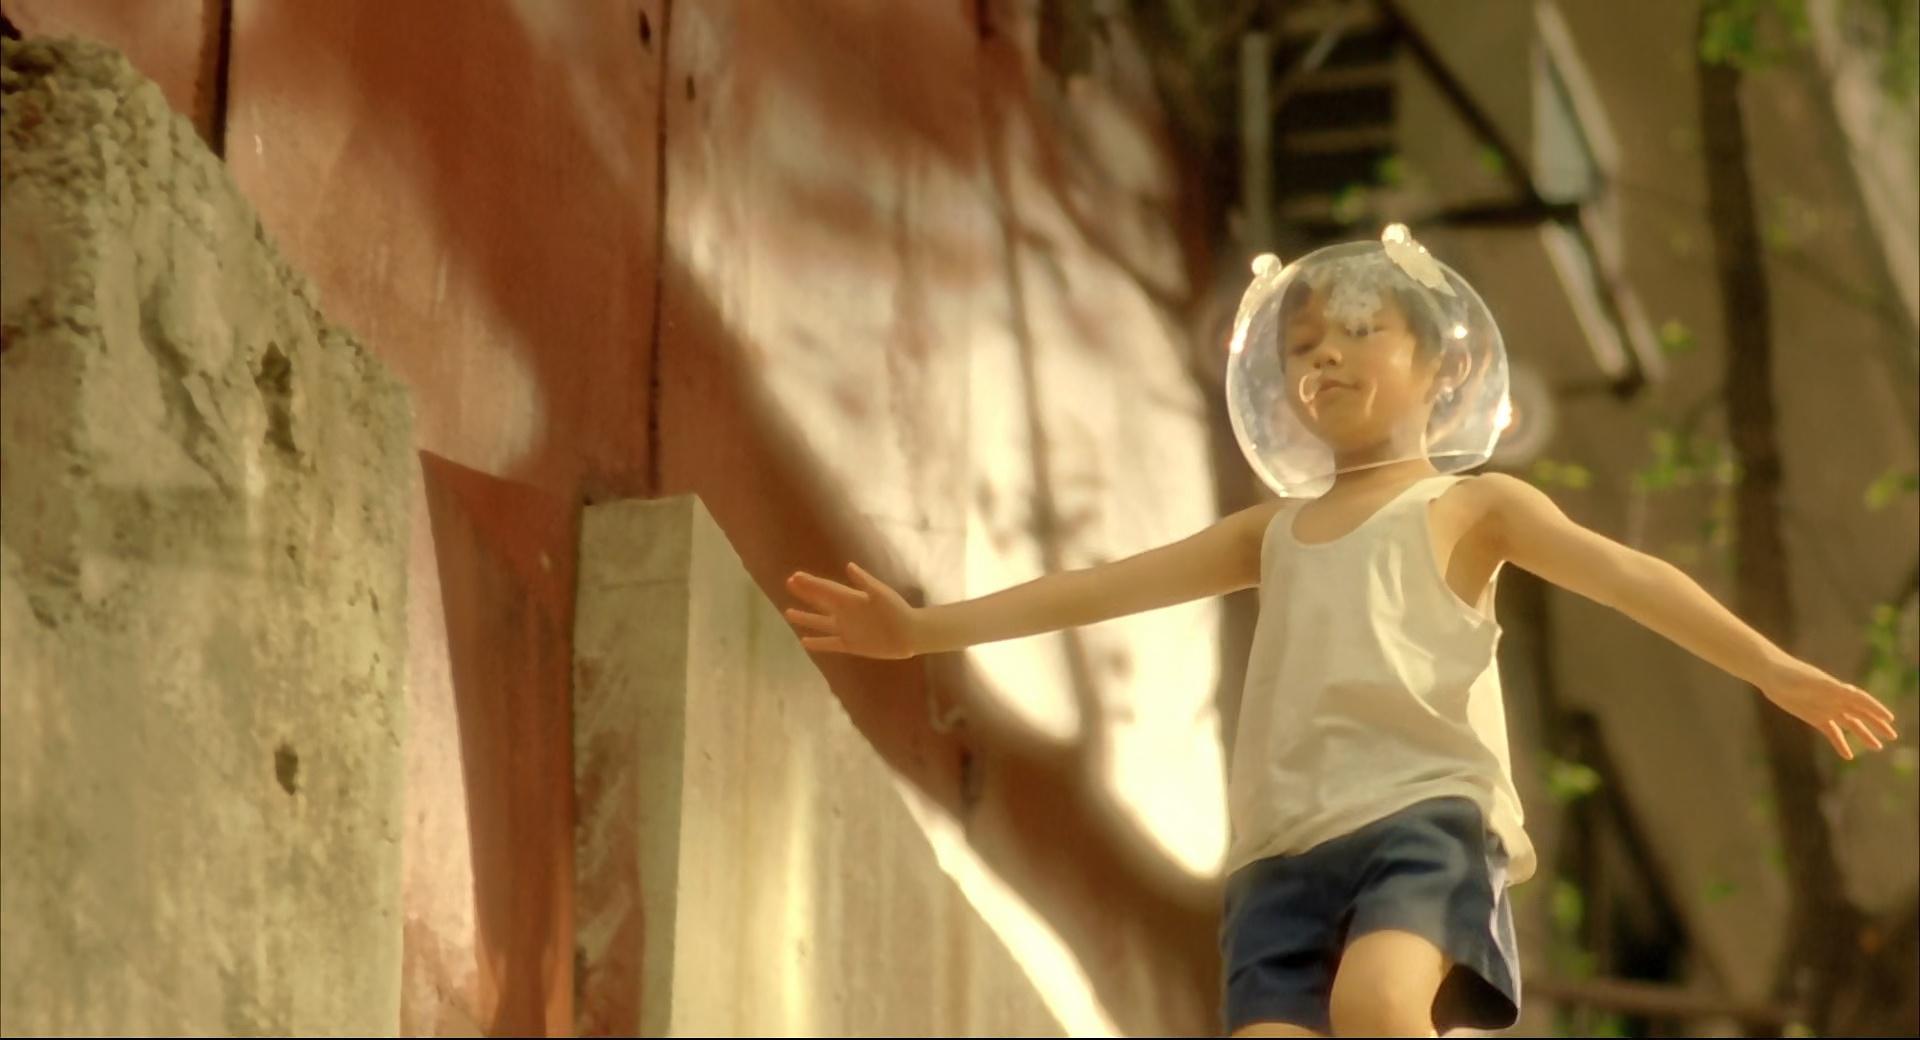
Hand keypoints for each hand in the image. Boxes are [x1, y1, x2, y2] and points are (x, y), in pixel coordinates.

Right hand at [783, 562, 919, 659]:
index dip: (811, 584)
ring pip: (821, 622)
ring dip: (805, 618)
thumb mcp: (881, 594)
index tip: (795, 577)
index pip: (826, 589)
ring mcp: (847, 629)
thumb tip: (849, 566)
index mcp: (852, 598)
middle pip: (821, 602)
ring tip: (788, 612)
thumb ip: (865, 582)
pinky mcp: (851, 645)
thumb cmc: (897, 610)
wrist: (910, 633)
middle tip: (789, 583)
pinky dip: (818, 643)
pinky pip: (830, 644)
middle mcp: (846, 612)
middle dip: (806, 593)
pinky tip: (804, 641)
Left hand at [1761, 660, 1900, 759]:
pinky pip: (1831, 732)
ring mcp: (1826, 709)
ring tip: (1877, 747)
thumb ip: (1831, 688)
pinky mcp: (1814, 717)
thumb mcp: (1811, 682)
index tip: (1890, 719)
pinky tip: (1848, 756)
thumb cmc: (1791, 674)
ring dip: (1863, 735)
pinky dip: (1840, 743)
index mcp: (1837, 689)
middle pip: (1861, 713)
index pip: (1862, 700)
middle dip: (1876, 724)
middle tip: (1892, 736)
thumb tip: (1851, 691)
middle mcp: (1835, 699)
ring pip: (1850, 724)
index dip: (1876, 709)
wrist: (1771, 675)